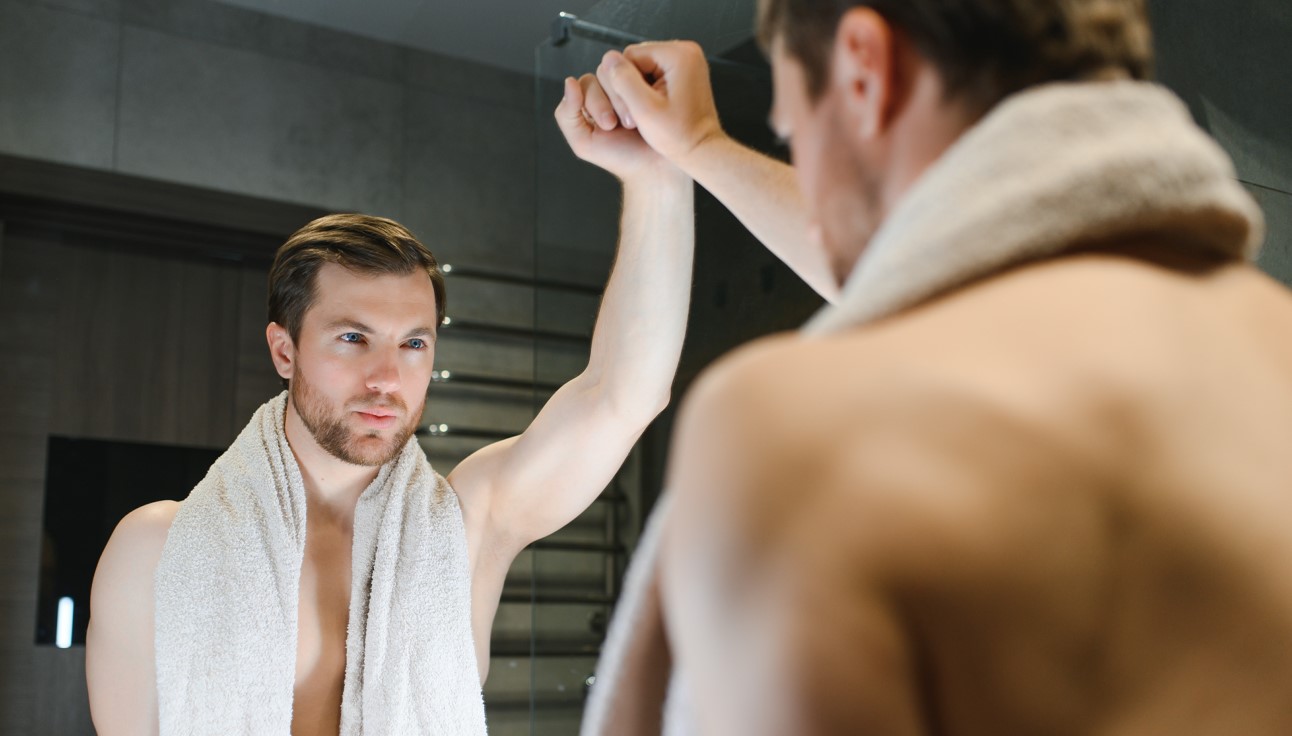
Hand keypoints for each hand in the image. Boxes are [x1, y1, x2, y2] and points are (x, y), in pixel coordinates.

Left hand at [554, 74, 671, 181]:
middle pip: (602, 74)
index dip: (596, 102)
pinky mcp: (650, 82)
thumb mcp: (583, 143)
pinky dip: (641, 84)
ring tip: (638, 118)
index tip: (609, 125)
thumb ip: (567, 116)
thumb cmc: (621, 157)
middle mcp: (610, 91)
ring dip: (627, 95)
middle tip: (625, 124)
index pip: (585, 85)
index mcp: (591, 103)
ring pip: (620, 71)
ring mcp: (631, 84)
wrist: (657, 164)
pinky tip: (646, 102)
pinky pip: (640, 69)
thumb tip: (569, 81)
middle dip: (613, 101)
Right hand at [595, 41, 726, 170]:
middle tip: (639, 113)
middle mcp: (685, 51)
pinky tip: (654, 108)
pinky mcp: (683, 72)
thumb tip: (609, 60)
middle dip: (631, 86)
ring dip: (637, 90)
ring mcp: (685, 60)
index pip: (629, 56)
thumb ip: (623, 81)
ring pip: (641, 68)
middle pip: (635, 59)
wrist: (701, 150)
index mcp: (678, 55)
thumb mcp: (644, 110)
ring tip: (648, 112)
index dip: (623, 83)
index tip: (633, 109)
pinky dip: (648, 91)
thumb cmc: (679, 137)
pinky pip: (652, 74)